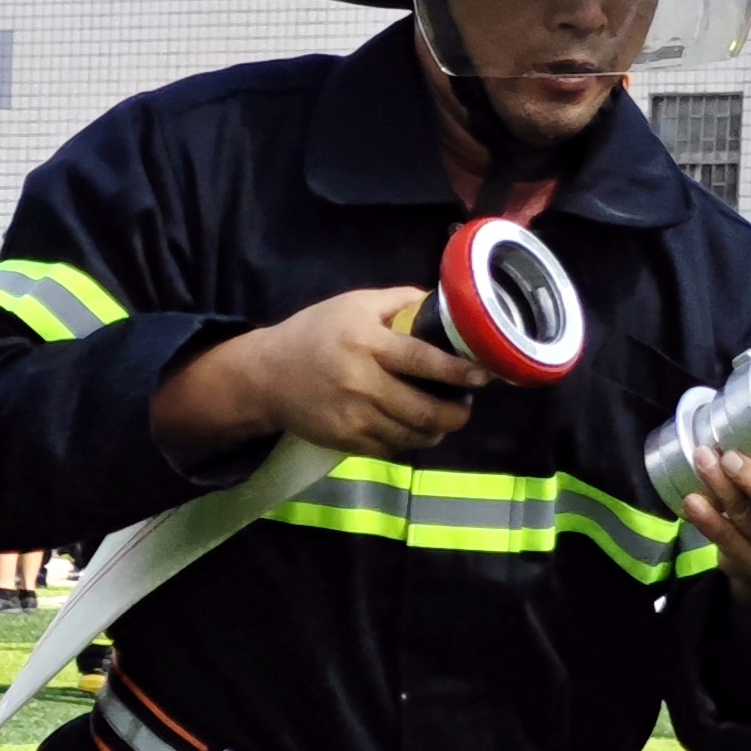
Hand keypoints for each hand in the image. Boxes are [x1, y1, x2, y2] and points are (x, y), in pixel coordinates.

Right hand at [155, 287, 480, 462]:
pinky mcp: (346, 441)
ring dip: (436, 430)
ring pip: (412, 435)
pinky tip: (413, 428)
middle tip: (466, 404)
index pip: (422, 361)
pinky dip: (409, 441)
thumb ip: (400, 302)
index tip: (484, 375)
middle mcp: (362, 383)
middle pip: (423, 410)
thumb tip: (445, 306)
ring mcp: (354, 417)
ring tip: (444, 417)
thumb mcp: (355, 303)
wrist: (266, 376)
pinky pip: (392, 449)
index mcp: (367, 343)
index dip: (458, 371)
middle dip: (456, 413)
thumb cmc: (315, 332)